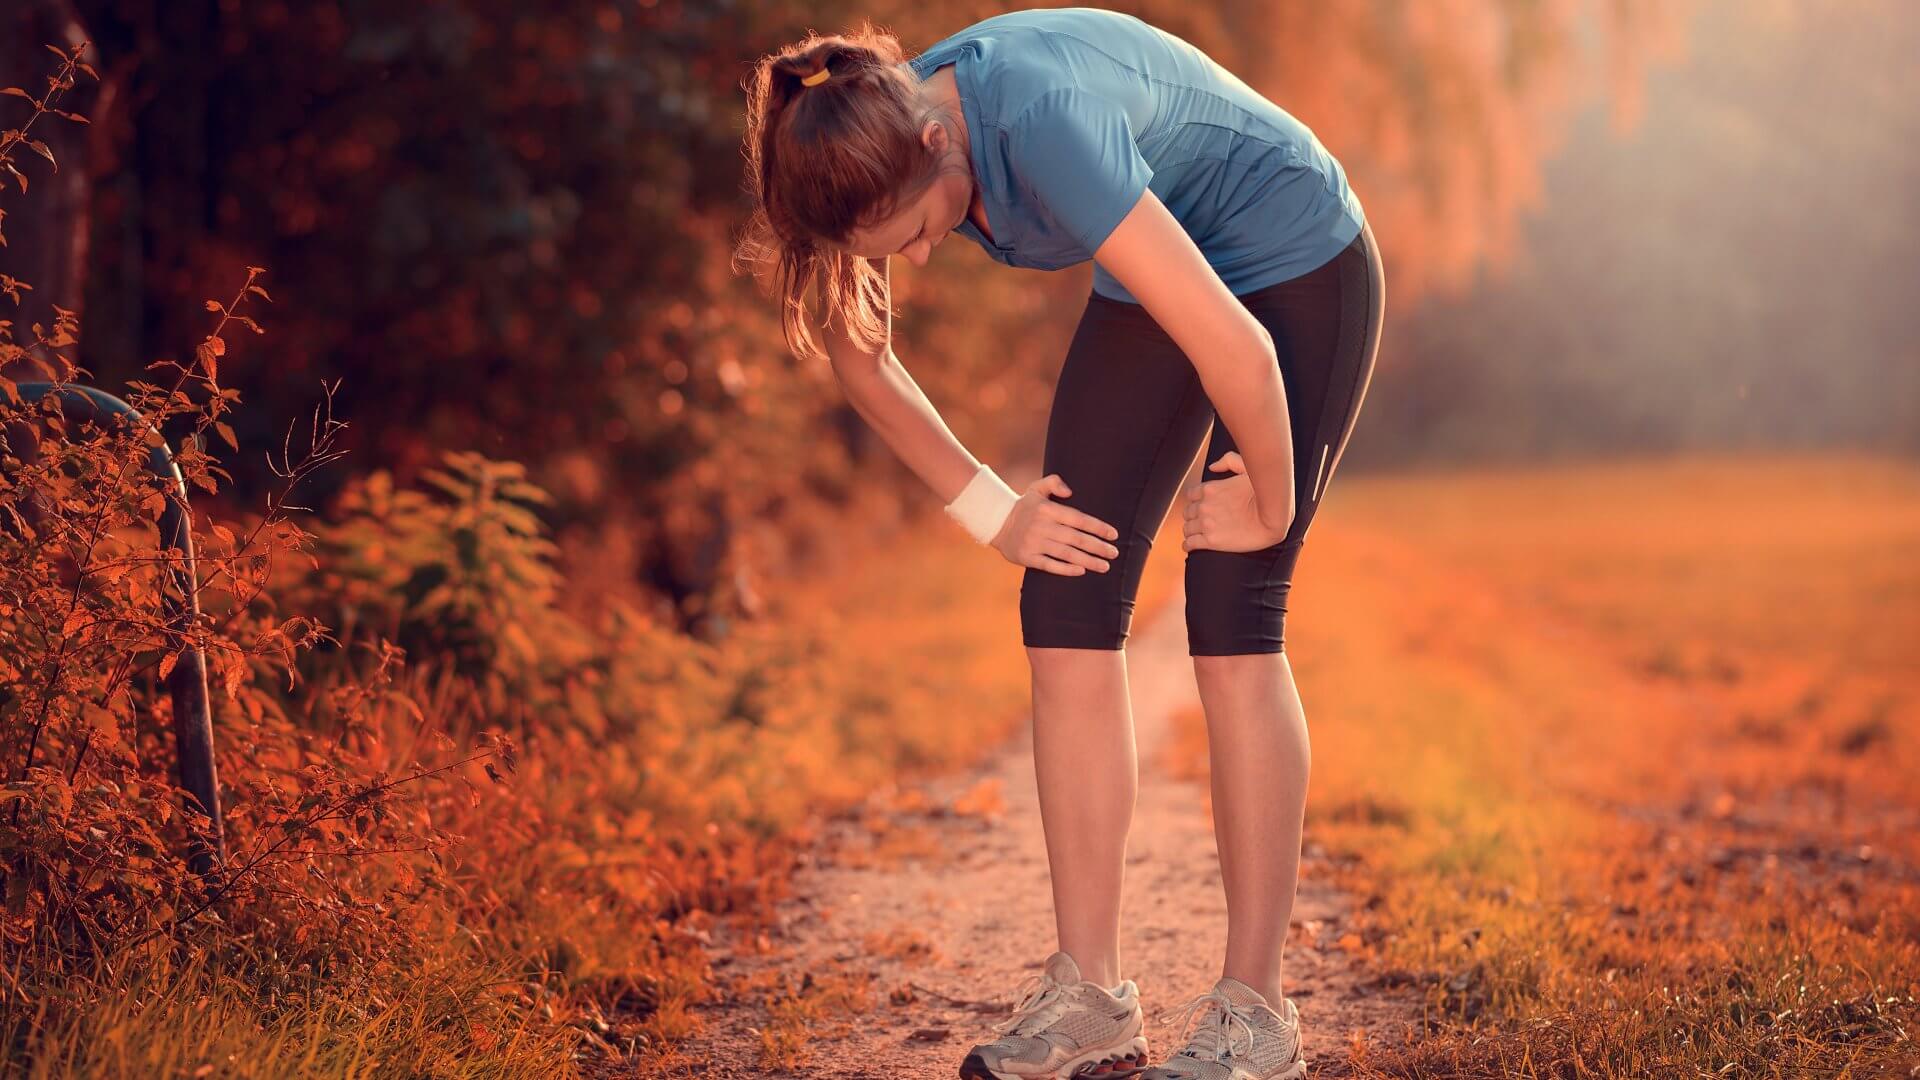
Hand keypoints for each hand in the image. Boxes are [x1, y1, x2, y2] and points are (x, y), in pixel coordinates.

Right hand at [990, 473, 1121, 575]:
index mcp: (1048, 510)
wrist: (996, 523)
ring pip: (1066, 554)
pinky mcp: (1027, 557)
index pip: (1079, 519)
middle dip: (1098, 547)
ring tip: (1105, 566)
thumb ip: (1054, 483)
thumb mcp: (1036, 488)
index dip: (1098, 527)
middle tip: (1114, 553)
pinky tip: (1082, 571)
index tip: (1114, 535)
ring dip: (1088, 561)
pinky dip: (1066, 569)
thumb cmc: (1024, 506)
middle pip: (1076, 539)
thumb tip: (1070, 492)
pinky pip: (1050, 565)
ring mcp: (1034, 543)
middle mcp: (1042, 526)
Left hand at [1182, 452, 1291, 552]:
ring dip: (1191, 531)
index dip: (1196, 501)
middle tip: (1202, 521)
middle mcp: (1204, 506)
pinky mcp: (1211, 541)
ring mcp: (1206, 524)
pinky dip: (1188, 545)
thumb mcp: (1248, 469)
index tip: (1202, 506)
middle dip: (1193, 516)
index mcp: (1210, 488)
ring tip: (1197, 534)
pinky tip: (1191, 546)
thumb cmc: (1264, 493)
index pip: (1191, 495)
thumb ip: (1229, 461)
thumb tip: (1212, 467)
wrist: (1273, 518)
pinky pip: (1190, 544)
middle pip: (1188, 512)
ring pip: (1187, 528)